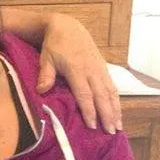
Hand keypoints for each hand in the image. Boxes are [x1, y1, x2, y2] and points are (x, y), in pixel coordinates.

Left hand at [36, 13, 121, 133]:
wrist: (68, 27)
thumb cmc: (55, 46)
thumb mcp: (46, 58)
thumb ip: (45, 74)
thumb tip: (41, 90)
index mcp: (77, 70)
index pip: (85, 94)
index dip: (89, 110)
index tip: (92, 125)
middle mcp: (92, 71)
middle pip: (102, 96)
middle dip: (107, 115)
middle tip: (110, 132)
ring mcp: (100, 70)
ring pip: (111, 92)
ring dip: (116, 110)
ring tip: (118, 127)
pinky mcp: (104, 69)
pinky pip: (113, 87)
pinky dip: (116, 101)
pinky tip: (118, 113)